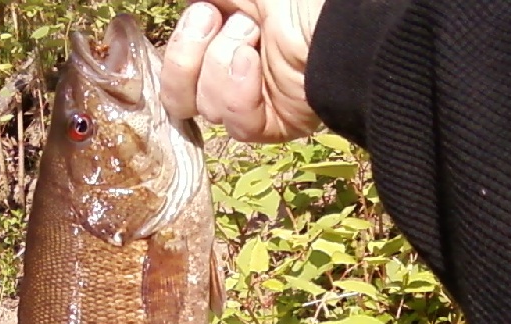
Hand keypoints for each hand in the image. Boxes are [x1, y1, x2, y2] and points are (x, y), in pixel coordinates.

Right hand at [160, 0, 323, 142]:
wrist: (331, 20)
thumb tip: (188, 6)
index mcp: (227, 31)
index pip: (182, 60)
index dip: (183, 45)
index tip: (203, 14)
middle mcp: (236, 67)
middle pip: (180, 92)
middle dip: (191, 53)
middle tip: (218, 20)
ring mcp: (255, 98)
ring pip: (206, 107)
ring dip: (220, 68)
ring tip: (254, 37)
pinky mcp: (273, 124)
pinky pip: (236, 124)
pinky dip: (237, 95)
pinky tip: (252, 64)